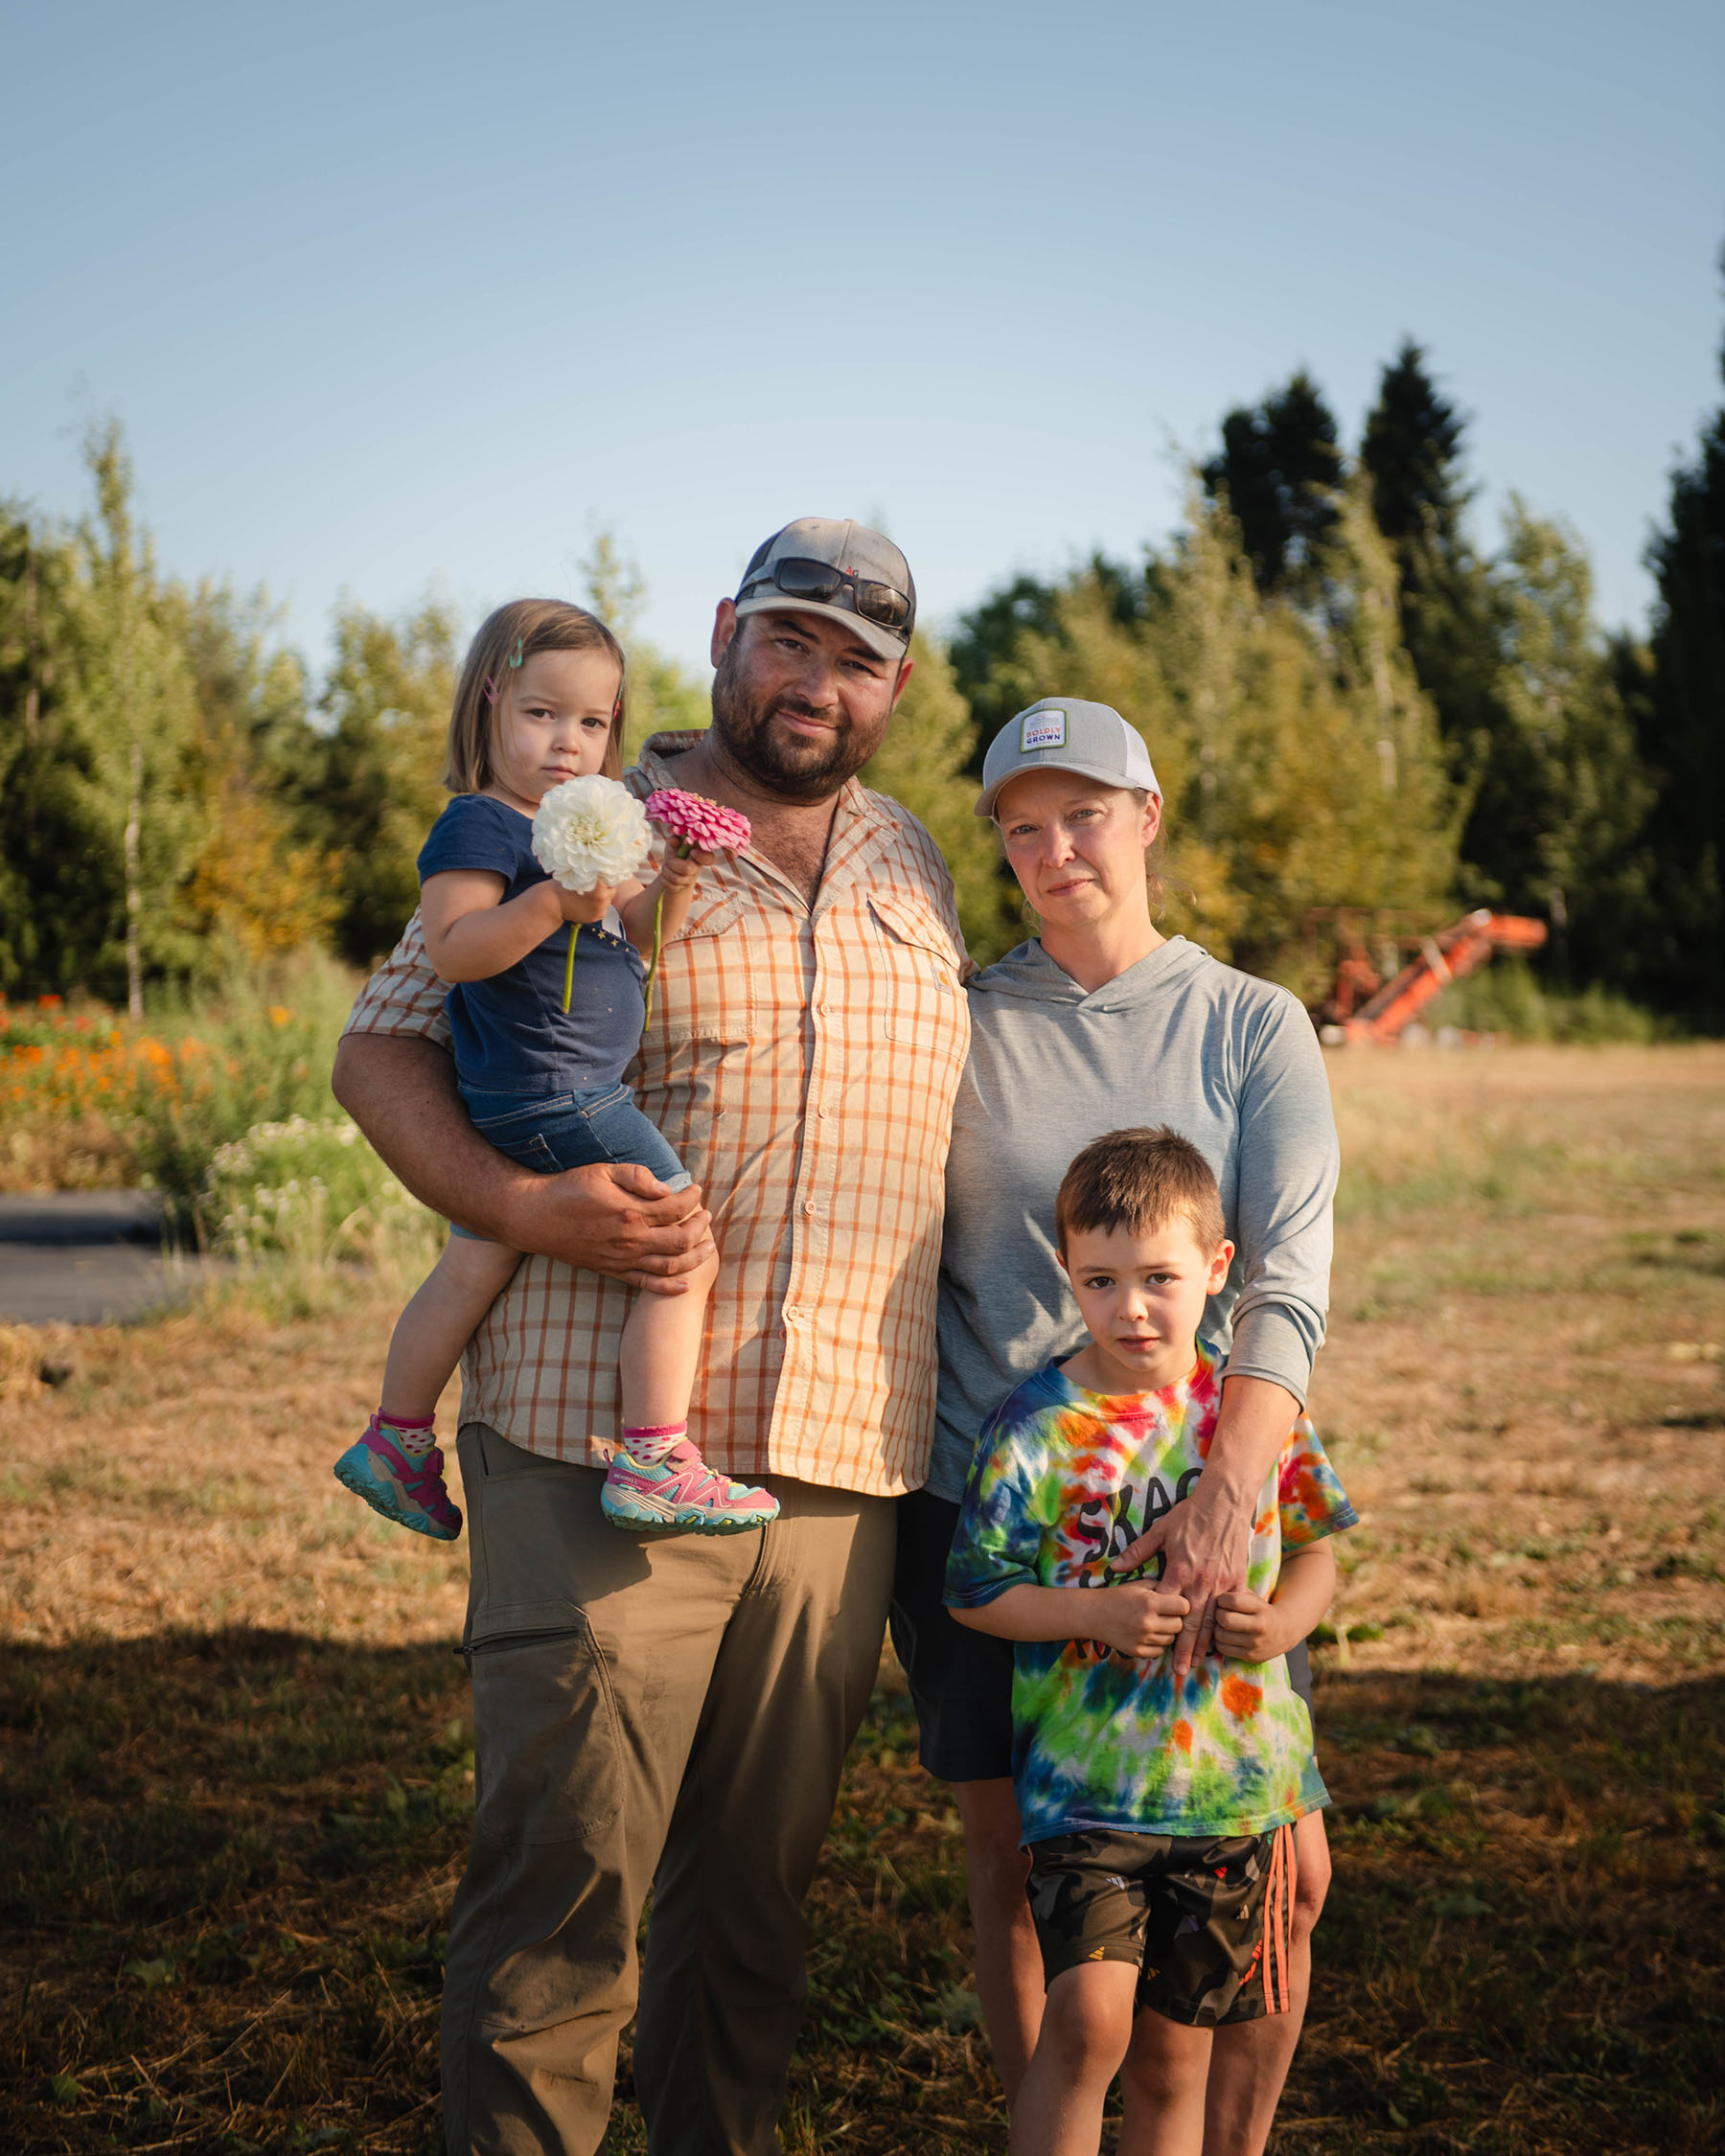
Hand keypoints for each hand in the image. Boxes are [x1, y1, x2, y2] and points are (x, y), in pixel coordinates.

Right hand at [499, 1161, 714, 1293]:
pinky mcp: (613, 1271)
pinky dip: (669, 1286)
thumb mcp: (602, 1171)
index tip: (695, 1189)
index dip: (692, 1198)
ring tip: (708, 1245)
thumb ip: (637, 1177)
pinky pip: (646, 1284)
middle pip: (681, 1240)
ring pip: (671, 1265)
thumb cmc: (568, 1189)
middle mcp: (630, 1240)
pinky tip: (685, 1283)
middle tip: (705, 1215)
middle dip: (700, 1226)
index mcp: (630, 1212)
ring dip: (695, 1256)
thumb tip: (666, 1189)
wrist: (535, 1217)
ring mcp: (622, 1259)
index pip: (676, 1208)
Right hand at [558, 879, 617, 924]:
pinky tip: (589, 901)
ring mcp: (599, 910)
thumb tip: (602, 869)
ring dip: (603, 896)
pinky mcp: (594, 917)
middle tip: (598, 882)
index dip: (606, 875)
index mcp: (599, 888)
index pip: (611, 878)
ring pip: (608, 900)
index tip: (601, 873)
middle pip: (612, 890)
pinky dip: (599, 906)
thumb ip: (592, 875)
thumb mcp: (578, 876)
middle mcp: (602, 900)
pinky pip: (603, 910)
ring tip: (592, 892)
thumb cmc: (563, 886)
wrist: (552, 904)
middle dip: (606, 886)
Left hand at [654, 843, 713, 892]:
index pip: (709, 858)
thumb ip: (674, 840)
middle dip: (673, 863)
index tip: (692, 852)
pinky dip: (663, 879)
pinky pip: (670, 886)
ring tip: (667, 866)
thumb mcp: (674, 844)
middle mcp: (697, 868)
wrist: (671, 869)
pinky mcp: (682, 889)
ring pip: (676, 878)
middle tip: (670, 860)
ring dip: (666, 871)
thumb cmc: (675, 852)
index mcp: (699, 854)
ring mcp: (691, 880)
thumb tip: (674, 840)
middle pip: (687, 869)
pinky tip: (666, 875)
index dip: (701, 856)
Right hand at [1087, 1581, 1190, 1660]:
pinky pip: (1159, 1651)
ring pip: (1171, 1640)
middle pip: (1179, 1625)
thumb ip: (1162, 1587)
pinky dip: (1157, 1644)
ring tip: (1155, 1624)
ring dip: (1166, 1632)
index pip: (1184, 1607)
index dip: (1181, 1604)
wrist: (1092, 1614)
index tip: (1175, 1603)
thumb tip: (1183, 1592)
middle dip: (1175, 1619)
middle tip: (1165, 1614)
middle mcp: (1147, 1622)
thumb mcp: (1140, 1585)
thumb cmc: (1118, 1596)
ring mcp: (1142, 1639)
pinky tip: (1147, 1634)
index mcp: (1150, 1602)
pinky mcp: (1137, 1652)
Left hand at [1115, 1486, 1251, 1678]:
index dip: (1159, 1627)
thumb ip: (1138, 1551)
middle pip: (1189, 1623)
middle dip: (1183, 1649)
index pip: (1166, 1605)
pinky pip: (1231, 1610)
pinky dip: (1225, 1627)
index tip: (1153, 1645)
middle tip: (1179, 1671)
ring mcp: (1220, 1583)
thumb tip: (1115, 1567)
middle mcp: (1200, 1581)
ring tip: (1197, 1664)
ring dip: (1204, 1645)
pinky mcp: (1236, 1581)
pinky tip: (1221, 1643)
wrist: (1224, 1503)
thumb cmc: (1190, 1516)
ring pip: (1211, 1622)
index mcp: (1178, 1570)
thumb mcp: (1160, 1530)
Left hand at [1213, 1586, 1299, 1662]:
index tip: (1222, 1600)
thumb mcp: (1254, 1598)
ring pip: (1220, 1635)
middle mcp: (1259, 1627)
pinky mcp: (1250, 1656)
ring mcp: (1255, 1644)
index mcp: (1261, 1609)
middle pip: (1225, 1619)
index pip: (1233, 1601)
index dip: (1222, 1599)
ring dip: (1216, 1628)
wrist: (1285, 1632)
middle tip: (1220, 1612)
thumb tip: (1213, 1592)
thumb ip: (1236, 1592)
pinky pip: (1223, 1648)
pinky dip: (1219, 1641)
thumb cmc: (1262, 1610)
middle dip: (1218, 1614)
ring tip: (1222, 1624)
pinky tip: (1226, 1635)